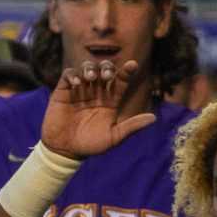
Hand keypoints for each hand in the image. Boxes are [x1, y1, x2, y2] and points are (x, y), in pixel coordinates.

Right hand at [38, 58, 157, 157]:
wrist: (65, 151)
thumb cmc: (90, 145)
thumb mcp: (113, 137)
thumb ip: (131, 126)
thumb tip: (153, 118)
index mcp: (111, 100)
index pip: (121, 80)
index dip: (127, 71)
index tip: (132, 65)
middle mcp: (97, 92)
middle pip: (104, 69)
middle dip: (107, 67)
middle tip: (107, 75)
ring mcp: (80, 90)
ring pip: (87, 68)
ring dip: (90, 69)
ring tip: (91, 78)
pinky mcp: (63, 91)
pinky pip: (68, 75)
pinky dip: (73, 75)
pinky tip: (77, 84)